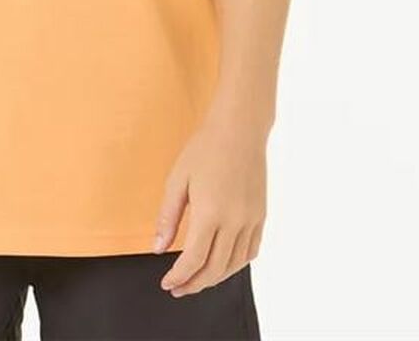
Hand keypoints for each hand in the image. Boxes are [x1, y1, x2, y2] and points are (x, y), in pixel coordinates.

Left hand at [153, 112, 266, 295]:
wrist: (239, 129)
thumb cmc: (205, 149)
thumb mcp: (177, 180)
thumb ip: (167, 217)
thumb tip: (157, 249)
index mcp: (210, 212)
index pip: (194, 260)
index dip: (179, 277)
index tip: (166, 283)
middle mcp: (235, 221)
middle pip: (215, 269)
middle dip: (194, 284)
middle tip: (178, 289)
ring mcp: (251, 220)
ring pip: (235, 265)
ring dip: (215, 278)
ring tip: (197, 280)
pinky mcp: (261, 215)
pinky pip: (251, 251)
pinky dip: (235, 265)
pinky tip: (222, 264)